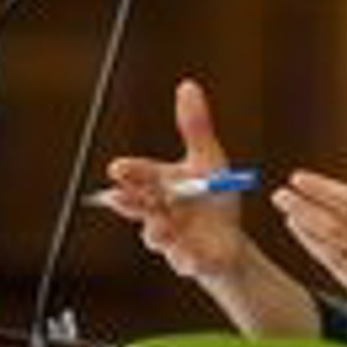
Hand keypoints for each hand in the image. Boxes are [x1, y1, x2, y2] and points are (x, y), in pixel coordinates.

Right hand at [100, 78, 250, 281]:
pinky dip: (185, 259)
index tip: (117, 167)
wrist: (229, 240)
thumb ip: (195, 126)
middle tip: (120, 197)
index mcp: (160, 186)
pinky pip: (184, 261)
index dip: (128, 172)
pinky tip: (188, 257)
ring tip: (160, 227)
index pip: (139, 175)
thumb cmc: (212, 197)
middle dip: (128, 202)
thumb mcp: (209, 158)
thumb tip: (187, 85)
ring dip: (156, 232)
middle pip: (139, 206)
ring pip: (157, 236)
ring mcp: (171, 238)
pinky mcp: (188, 260)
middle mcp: (159, 212)